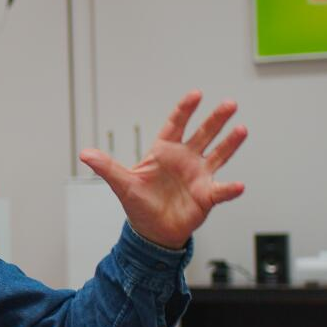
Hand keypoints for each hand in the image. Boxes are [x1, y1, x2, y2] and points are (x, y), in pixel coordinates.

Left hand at [79, 90, 246, 248]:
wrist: (153, 231)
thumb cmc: (139, 204)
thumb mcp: (122, 184)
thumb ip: (106, 167)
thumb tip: (85, 154)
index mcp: (164, 152)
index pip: (176, 125)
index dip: (185, 109)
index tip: (196, 94)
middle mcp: (185, 159)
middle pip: (203, 134)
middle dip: (216, 119)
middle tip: (229, 104)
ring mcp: (198, 175)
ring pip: (218, 154)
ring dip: (230, 143)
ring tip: (241, 130)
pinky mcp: (207, 195)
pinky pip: (221, 190)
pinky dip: (229, 189)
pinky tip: (238, 185)